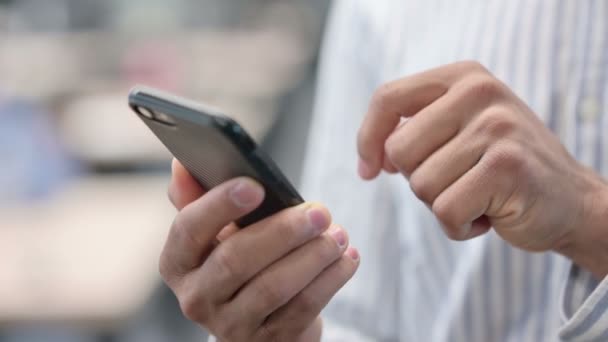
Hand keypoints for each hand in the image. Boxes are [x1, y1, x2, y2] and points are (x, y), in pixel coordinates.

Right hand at [161, 159, 359, 341]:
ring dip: (313, 256)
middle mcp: (196, 298)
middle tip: (319, 213)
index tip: (255, 185)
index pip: (189, 229)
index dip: (219, 205)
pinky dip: (331, 279)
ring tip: (337, 235)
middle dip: (283, 232)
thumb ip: (200, 199)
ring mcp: (231, 325)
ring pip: (274, 287)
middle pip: (235, 260)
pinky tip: (346, 259)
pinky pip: (303, 307)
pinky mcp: (269, 341)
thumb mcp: (216, 233)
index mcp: (178, 263)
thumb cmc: (239, 262)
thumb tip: (183, 164)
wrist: (260, 319)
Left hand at [356, 61, 607, 263]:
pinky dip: (459, 227)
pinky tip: (489, 214)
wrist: (571, 201)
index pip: (388, 98)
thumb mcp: (460, 130)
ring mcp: (496, 128)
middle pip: (399, 150)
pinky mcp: (506, 168)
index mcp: (463, 77)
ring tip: (478, 194)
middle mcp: (480, 93)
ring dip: (442, 205)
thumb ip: (416, 130)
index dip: (368, 139)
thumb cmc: (501, 168)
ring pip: (420, 185)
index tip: (369, 169)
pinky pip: (445, 212)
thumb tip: (371, 158)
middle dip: (417, 179)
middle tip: (457, 180)